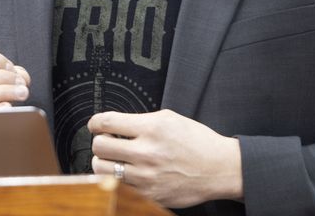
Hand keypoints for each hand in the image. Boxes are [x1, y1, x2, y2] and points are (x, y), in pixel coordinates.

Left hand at [88, 109, 242, 207]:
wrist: (219, 169)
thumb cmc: (196, 141)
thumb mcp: (169, 119)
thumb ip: (140, 120)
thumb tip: (113, 124)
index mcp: (152, 128)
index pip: (106, 123)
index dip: (95, 122)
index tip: (95, 125)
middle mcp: (146, 153)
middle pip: (99, 146)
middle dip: (99, 141)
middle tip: (106, 141)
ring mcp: (146, 177)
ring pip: (101, 169)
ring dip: (103, 162)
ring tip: (112, 158)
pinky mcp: (149, 195)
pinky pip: (119, 187)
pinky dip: (118, 180)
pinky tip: (128, 173)